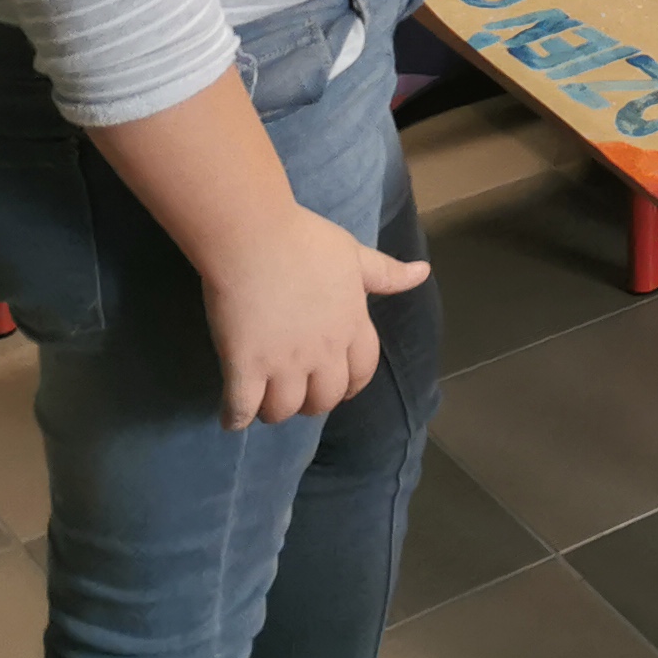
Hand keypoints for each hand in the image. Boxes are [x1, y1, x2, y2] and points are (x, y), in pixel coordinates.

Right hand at [198, 203, 432, 427]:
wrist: (257, 238)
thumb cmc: (306, 242)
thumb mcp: (355, 255)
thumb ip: (387, 273)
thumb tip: (423, 273)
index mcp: (352, 325)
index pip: (362, 371)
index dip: (352, 385)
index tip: (340, 388)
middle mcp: (323, 351)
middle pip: (325, 398)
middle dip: (314, 403)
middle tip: (297, 396)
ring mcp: (284, 362)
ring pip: (284, 409)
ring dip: (276, 411)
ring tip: (265, 404)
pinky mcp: (246, 366)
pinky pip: (243, 408)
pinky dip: (237, 418)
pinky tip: (234, 418)